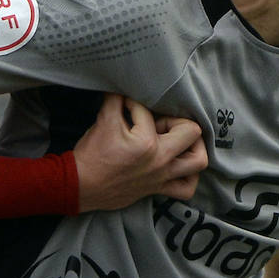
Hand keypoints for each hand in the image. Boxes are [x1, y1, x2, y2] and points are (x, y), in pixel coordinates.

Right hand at [73, 94, 207, 211]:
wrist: (80, 185)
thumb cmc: (91, 155)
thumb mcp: (102, 121)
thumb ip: (115, 100)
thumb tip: (124, 88)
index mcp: (146, 142)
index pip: (147, 111)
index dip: (133, 103)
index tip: (123, 106)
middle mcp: (160, 160)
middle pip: (191, 131)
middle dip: (175, 119)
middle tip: (158, 121)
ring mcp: (162, 177)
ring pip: (198, 160)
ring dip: (194, 146)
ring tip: (179, 139)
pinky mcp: (158, 188)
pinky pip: (186, 188)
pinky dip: (189, 176)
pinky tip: (179, 164)